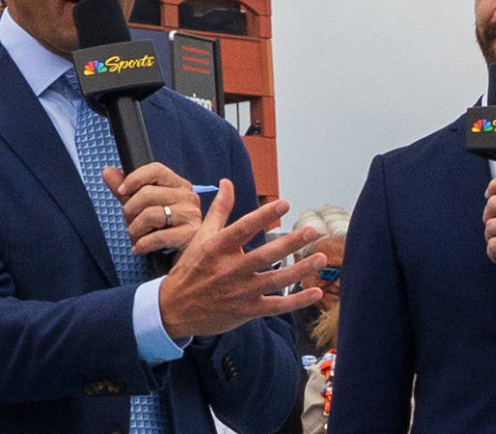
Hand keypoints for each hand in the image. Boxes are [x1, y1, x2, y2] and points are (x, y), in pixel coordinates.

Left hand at [103, 162, 201, 255]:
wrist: (181, 259)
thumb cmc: (160, 230)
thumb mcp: (141, 208)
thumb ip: (125, 191)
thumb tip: (107, 171)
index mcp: (179, 185)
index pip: (155, 169)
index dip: (134, 178)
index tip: (121, 191)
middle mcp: (188, 197)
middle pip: (147, 194)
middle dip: (129, 211)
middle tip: (129, 223)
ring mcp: (191, 216)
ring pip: (150, 215)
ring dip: (134, 230)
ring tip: (135, 237)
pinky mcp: (190, 236)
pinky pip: (157, 238)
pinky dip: (142, 245)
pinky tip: (139, 249)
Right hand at [157, 179, 326, 338]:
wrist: (174, 308)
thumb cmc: (190, 269)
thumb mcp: (201, 237)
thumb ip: (219, 210)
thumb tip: (227, 183)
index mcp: (217, 248)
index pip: (243, 228)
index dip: (264, 216)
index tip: (284, 204)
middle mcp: (229, 269)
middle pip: (265, 255)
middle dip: (290, 243)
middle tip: (312, 231)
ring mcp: (239, 292)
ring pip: (276, 280)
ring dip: (300, 269)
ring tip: (321, 257)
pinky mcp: (246, 311)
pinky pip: (276, 306)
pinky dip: (297, 300)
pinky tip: (315, 292)